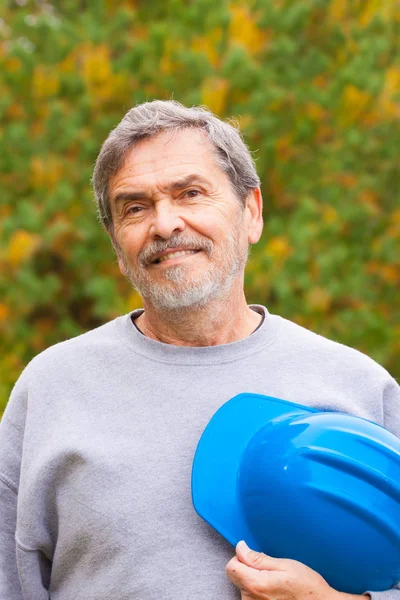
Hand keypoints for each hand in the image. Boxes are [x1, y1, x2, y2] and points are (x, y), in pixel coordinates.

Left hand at [226, 541, 369, 599]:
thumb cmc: (306, 587)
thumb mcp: (285, 565)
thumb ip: (258, 558)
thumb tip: (240, 548)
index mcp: (256, 585)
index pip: (231, 567)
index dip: (240, 557)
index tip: (252, 556)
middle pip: (237, 576)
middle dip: (249, 569)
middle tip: (271, 571)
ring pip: (244, 585)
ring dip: (255, 581)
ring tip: (275, 582)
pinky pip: (251, 596)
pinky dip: (259, 591)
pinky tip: (274, 592)